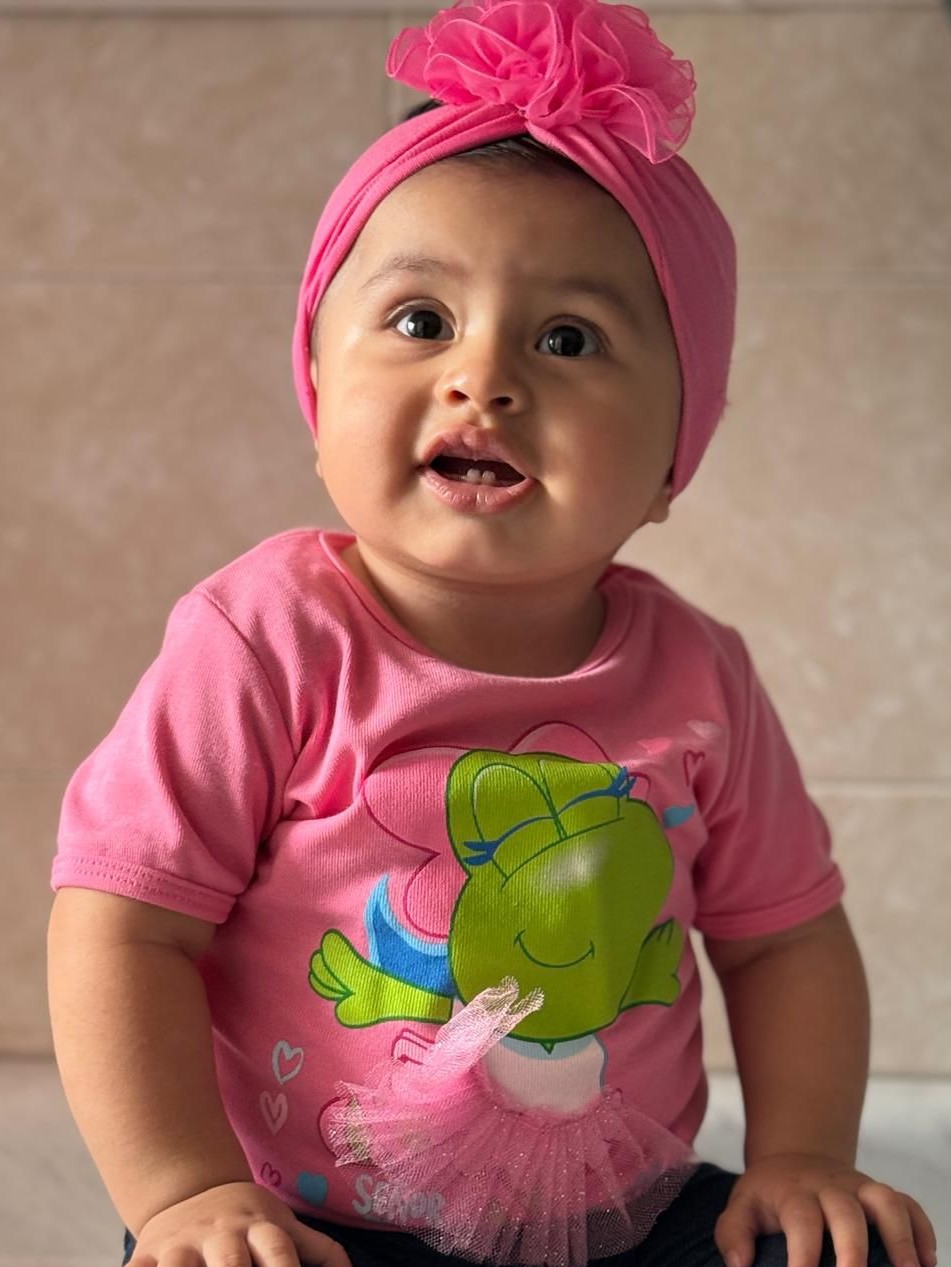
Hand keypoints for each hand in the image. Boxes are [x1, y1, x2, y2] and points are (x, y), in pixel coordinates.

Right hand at [128, 1181, 352, 1266]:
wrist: (189, 1187)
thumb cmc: (246, 1219)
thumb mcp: (283, 1224)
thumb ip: (318, 1250)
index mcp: (259, 1228)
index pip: (278, 1254)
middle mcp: (221, 1234)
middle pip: (229, 1263)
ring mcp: (181, 1244)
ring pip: (179, 1266)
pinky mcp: (146, 1254)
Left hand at [714, 1153, 936, 1266]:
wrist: (795, 1159)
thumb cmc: (769, 1195)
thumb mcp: (741, 1206)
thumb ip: (733, 1234)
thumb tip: (739, 1265)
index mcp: (794, 1191)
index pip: (801, 1219)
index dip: (803, 1251)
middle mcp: (830, 1187)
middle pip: (847, 1210)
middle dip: (854, 1247)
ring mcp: (860, 1188)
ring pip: (886, 1201)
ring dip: (900, 1236)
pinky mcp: (881, 1195)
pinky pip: (909, 1204)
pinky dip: (922, 1230)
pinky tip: (926, 1261)